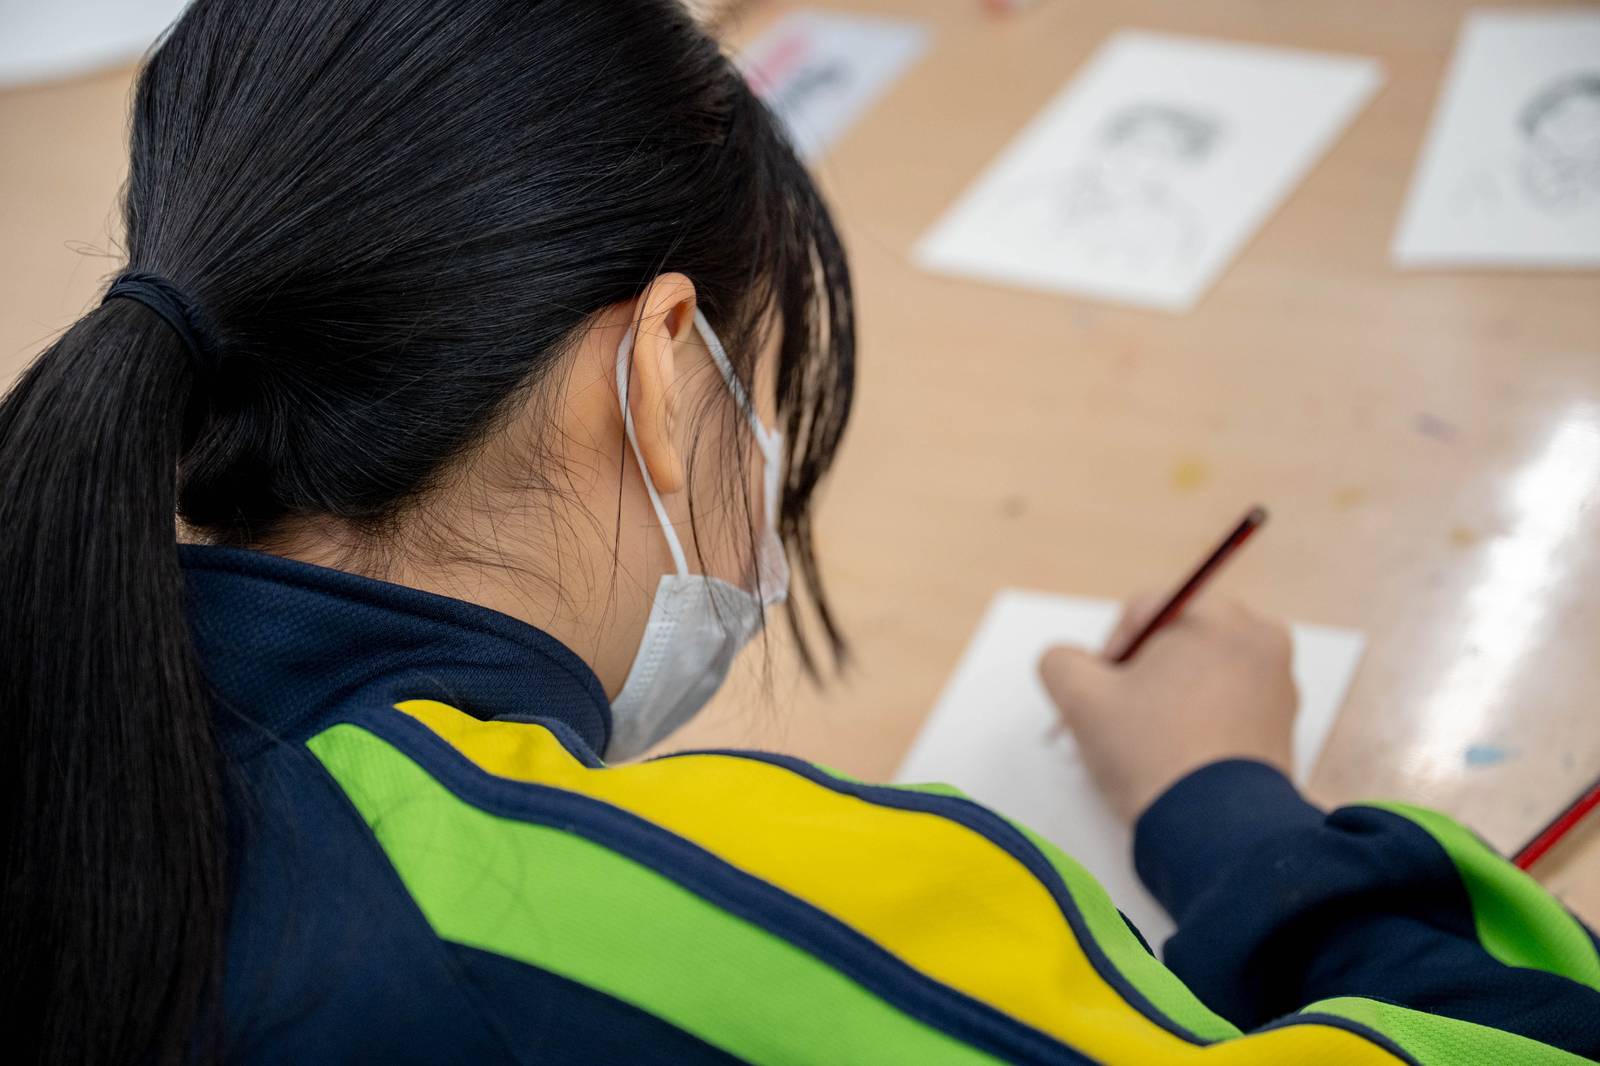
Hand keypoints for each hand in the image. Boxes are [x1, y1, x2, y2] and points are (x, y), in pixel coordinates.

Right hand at [1038, 596, 1297, 820]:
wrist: (1216, 832)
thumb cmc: (1150, 752)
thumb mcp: (1081, 700)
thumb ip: (1060, 661)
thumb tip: (1070, 661)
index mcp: (1221, 617)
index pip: (1144, 612)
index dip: (1111, 651)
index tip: (1105, 697)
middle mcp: (1261, 639)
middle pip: (1177, 640)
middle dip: (1144, 673)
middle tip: (1124, 719)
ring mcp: (1280, 685)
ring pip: (1202, 674)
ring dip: (1170, 697)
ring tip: (1151, 743)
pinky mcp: (1284, 726)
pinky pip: (1228, 706)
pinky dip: (1200, 721)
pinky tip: (1179, 756)